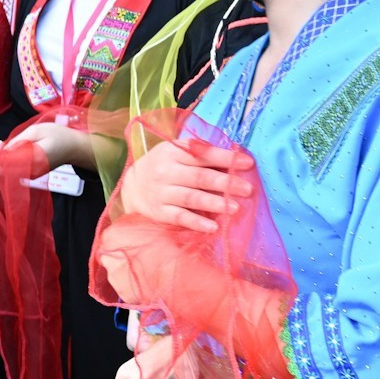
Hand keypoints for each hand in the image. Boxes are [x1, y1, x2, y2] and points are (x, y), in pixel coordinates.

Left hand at [0, 119, 92, 175]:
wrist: (75, 147)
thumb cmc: (58, 135)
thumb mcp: (38, 131)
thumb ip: (19, 141)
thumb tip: (3, 151)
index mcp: (33, 160)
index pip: (7, 162)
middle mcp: (31, 171)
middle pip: (4, 169)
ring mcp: (31, 175)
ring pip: (8, 171)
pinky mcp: (32, 174)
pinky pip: (14, 170)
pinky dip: (6, 161)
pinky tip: (4, 150)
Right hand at [119, 139, 253, 233]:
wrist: (131, 187)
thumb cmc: (162, 166)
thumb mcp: (174, 151)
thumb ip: (198, 153)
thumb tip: (233, 159)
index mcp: (172, 152)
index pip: (202, 155)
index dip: (226, 158)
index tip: (248, 163)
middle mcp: (166, 172)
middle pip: (199, 177)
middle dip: (225, 183)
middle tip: (247, 189)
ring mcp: (162, 193)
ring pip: (191, 198)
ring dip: (214, 203)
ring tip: (235, 208)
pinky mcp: (160, 212)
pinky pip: (180, 217)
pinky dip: (197, 222)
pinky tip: (213, 227)